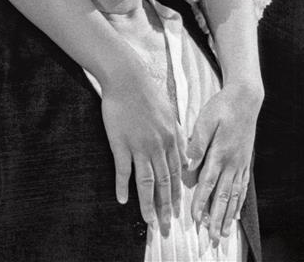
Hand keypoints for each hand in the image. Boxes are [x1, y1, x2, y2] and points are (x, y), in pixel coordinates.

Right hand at [101, 61, 186, 233]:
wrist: (127, 78)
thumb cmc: (147, 91)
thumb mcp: (169, 111)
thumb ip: (175, 132)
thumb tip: (182, 149)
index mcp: (172, 138)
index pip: (177, 174)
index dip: (177, 194)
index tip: (177, 210)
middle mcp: (159, 145)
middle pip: (164, 183)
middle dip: (166, 207)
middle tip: (167, 226)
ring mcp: (140, 146)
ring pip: (147, 182)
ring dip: (148, 205)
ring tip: (148, 221)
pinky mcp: (121, 143)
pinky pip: (123, 171)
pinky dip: (123, 187)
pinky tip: (122, 199)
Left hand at [188, 82, 262, 244]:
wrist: (246, 98)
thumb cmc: (223, 106)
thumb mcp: (206, 118)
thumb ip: (197, 141)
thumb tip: (189, 162)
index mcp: (220, 152)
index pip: (208, 182)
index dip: (202, 201)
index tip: (195, 218)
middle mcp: (232, 162)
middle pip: (223, 196)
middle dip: (217, 218)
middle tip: (212, 238)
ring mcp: (241, 163)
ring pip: (234, 195)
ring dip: (228, 215)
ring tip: (224, 233)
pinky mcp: (246, 160)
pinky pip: (243, 186)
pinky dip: (239, 202)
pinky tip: (236, 212)